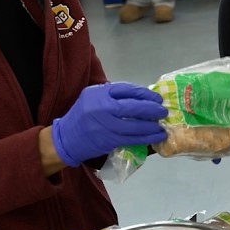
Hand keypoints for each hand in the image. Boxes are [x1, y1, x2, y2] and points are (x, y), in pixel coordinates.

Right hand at [51, 82, 168, 165]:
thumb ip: (113, 94)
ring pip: (135, 126)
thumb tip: (140, 96)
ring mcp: (107, 125)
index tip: (156, 97)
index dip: (145, 93)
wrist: (67, 137)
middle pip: (134, 107)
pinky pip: (132, 139)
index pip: (127, 90)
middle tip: (163, 111)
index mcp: (100, 93)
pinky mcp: (110, 140)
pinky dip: (147, 138)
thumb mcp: (93, 96)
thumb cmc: (83, 114)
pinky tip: (156, 136)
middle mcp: (103, 108)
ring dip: (152, 126)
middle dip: (152, 109)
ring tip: (162, 125)